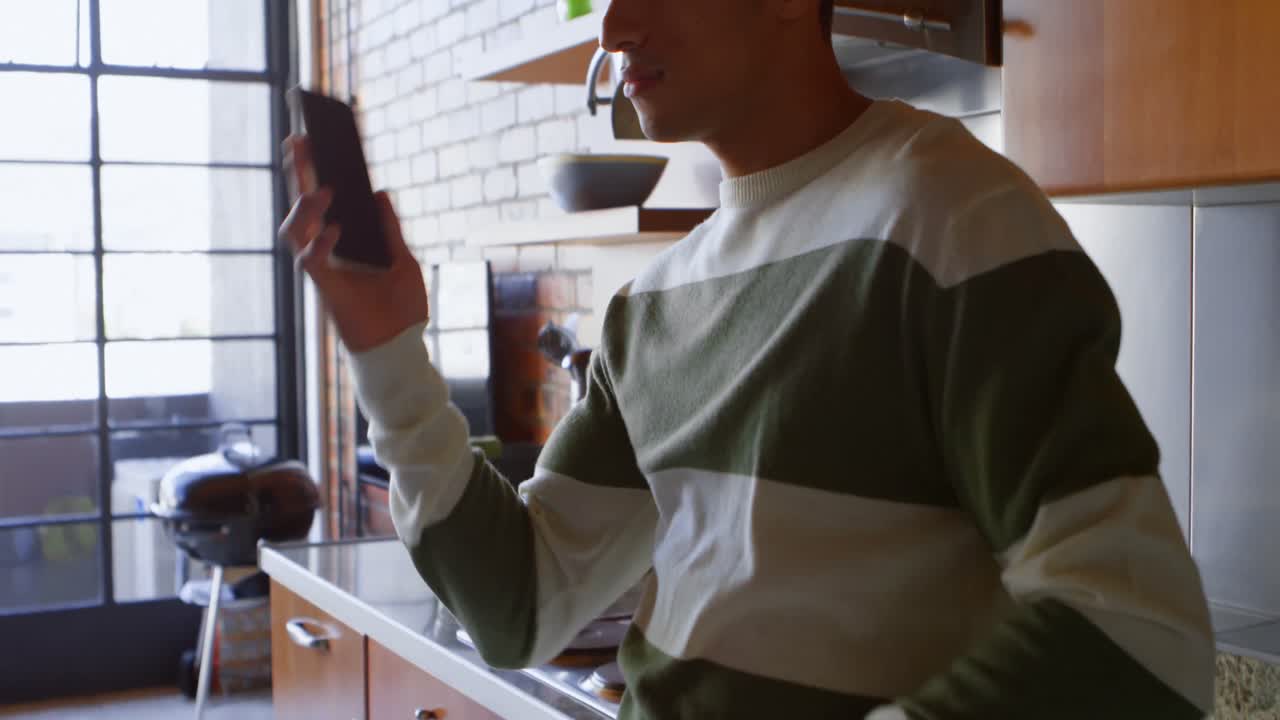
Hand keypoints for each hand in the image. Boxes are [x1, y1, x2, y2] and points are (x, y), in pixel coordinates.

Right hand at [279, 134, 429, 352]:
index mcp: (344, 240)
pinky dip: (320, 243)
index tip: (312, 135)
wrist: (402, 347)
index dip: (315, 169)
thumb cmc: (402, 308)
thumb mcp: (404, 259)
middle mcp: (326, 251)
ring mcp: (323, 269)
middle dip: (298, 172)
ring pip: (293, 231)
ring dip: (303, 208)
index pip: (323, 199)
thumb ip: (389, 228)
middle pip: (301, 205)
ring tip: (325, 189)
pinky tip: (336, 229)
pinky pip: (310, 261)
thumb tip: (379, 192)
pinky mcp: (326, 289)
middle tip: (299, 139)